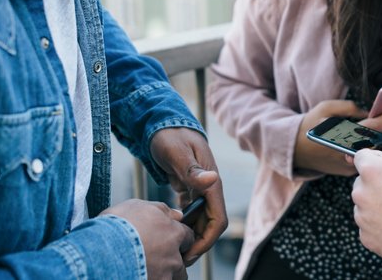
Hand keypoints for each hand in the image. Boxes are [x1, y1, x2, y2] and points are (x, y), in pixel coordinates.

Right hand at [101, 199, 193, 279]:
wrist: (98, 253)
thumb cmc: (115, 227)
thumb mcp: (137, 206)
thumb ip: (161, 210)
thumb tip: (175, 213)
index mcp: (174, 233)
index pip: (187, 236)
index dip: (178, 238)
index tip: (169, 240)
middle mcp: (174, 256)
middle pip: (182, 261)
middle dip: (172, 260)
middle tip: (155, 258)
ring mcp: (165, 275)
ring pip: (174, 277)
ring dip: (165, 274)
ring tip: (147, 270)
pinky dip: (153, 279)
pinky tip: (137, 274)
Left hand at [149, 127, 227, 264]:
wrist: (162, 123)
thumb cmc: (169, 136)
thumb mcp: (178, 153)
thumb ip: (193, 170)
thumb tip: (213, 180)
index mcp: (211, 181)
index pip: (218, 219)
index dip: (207, 240)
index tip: (190, 254)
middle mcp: (209, 186)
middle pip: (211, 223)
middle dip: (199, 243)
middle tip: (178, 259)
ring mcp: (200, 188)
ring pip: (202, 220)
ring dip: (192, 235)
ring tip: (173, 249)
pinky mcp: (190, 188)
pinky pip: (192, 213)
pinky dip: (184, 224)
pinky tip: (170, 231)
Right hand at [294, 100, 381, 175]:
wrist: (294, 151)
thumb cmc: (310, 125)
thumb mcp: (325, 109)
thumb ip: (348, 108)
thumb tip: (370, 111)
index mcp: (342, 137)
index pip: (372, 127)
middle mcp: (347, 154)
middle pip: (378, 142)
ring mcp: (348, 166)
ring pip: (374, 153)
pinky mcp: (348, 172)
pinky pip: (368, 160)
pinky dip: (380, 151)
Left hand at [352, 150, 381, 269]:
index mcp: (373, 171)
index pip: (360, 156)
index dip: (375, 158)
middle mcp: (362, 194)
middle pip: (362, 182)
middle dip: (377, 182)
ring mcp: (363, 218)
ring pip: (365, 204)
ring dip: (378, 203)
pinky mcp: (367, 238)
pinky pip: (369, 225)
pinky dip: (380, 224)